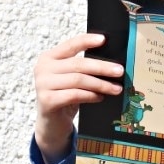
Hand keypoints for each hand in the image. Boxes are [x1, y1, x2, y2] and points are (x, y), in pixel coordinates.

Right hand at [33, 33, 123, 163]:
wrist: (51, 124)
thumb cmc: (65, 97)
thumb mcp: (71, 79)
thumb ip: (82, 68)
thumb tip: (111, 62)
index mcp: (49, 58)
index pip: (70, 45)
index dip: (87, 41)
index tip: (104, 39)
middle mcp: (43, 69)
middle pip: (78, 64)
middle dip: (102, 67)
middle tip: (120, 71)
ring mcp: (42, 85)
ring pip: (78, 80)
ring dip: (100, 84)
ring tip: (116, 88)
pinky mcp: (47, 100)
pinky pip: (74, 95)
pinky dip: (90, 95)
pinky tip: (100, 97)